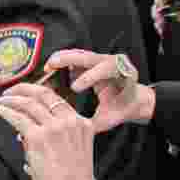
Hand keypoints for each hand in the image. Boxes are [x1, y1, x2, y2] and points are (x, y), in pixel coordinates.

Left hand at [0, 85, 101, 179]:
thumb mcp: (74, 152)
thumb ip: (57, 140)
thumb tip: (28, 137)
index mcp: (82, 124)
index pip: (57, 100)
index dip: (38, 93)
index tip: (26, 93)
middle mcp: (70, 121)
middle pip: (43, 94)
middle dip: (23, 89)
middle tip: (10, 92)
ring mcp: (54, 128)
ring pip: (29, 104)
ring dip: (12, 100)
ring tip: (1, 101)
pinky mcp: (39, 137)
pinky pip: (19, 118)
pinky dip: (8, 112)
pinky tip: (1, 111)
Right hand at [38, 50, 156, 131]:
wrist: (131, 100)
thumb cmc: (122, 108)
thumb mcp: (110, 118)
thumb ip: (94, 123)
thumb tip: (73, 127)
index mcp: (123, 74)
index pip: (106, 69)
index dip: (89, 77)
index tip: (74, 87)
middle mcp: (113, 63)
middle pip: (90, 56)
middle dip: (69, 60)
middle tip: (52, 66)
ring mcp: (102, 59)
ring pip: (82, 53)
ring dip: (63, 57)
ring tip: (49, 66)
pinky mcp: (92, 60)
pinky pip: (77, 55)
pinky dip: (63, 59)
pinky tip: (53, 67)